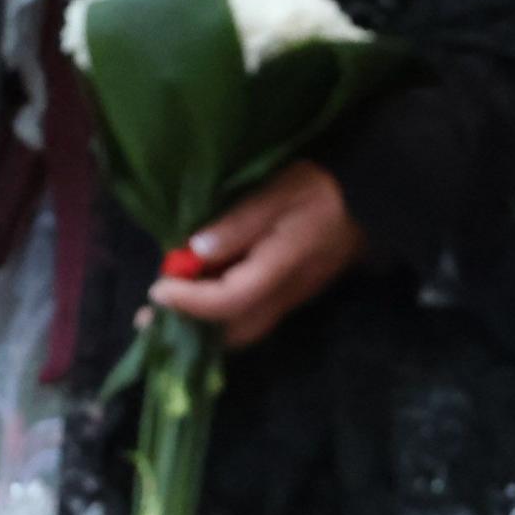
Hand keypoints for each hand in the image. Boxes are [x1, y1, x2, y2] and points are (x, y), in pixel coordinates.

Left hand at [149, 162, 366, 347]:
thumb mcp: (278, 189)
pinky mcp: (291, 291)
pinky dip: (218, 314)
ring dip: (202, 327)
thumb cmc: (319, 185)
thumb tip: (197, 250)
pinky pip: (251, 314)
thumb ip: (239, 221)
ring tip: (160, 317)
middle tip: (146, 322)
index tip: (157, 290)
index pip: (233, 299)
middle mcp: (288, 290)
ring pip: (244, 327)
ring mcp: (292, 295)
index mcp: (284, 264)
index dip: (192, 301)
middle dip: (190, 329)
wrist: (369, 196)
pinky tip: (193, 301)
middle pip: (238, 329)